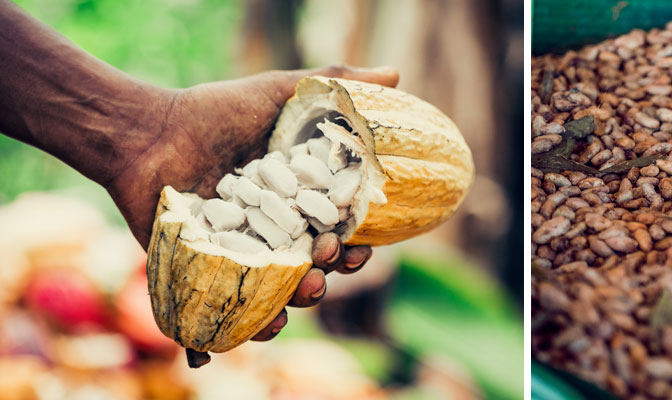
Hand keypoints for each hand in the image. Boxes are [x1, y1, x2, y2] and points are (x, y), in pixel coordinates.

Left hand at [106, 64, 394, 340]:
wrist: (151, 134)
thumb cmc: (216, 112)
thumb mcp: (279, 93)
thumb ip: (335, 84)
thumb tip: (395, 73)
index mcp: (296, 201)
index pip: (338, 232)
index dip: (356, 245)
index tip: (361, 245)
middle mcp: (273, 232)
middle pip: (315, 267)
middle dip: (331, 271)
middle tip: (326, 257)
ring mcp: (241, 255)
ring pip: (281, 293)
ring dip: (302, 299)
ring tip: (305, 288)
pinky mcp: (206, 273)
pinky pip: (234, 309)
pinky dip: (253, 325)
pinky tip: (269, 322)